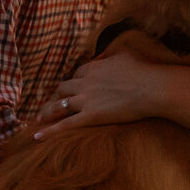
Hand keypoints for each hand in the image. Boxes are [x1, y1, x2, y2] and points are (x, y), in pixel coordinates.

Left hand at [35, 53, 171, 137]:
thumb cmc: (144, 70)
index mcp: (93, 67)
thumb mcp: (124, 53)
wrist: (152, 88)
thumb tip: (108, 53)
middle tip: (52, 101)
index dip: (74, 81)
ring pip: (59, 105)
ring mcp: (86, 100)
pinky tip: (37, 136)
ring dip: (47, 111)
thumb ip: (112, 54)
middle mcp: (85, 82)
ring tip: (40, 117)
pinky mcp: (91, 116)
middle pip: (64, 88)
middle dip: (57, 95)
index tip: (73, 86)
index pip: (76, 73)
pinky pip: (65, 125)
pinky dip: (49, 131)